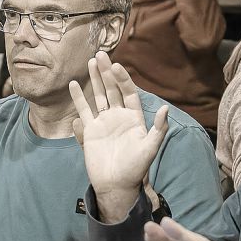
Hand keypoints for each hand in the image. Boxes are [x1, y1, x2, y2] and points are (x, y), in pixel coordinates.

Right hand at [69, 51, 167, 220]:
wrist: (116, 185)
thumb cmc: (135, 169)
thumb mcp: (150, 149)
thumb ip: (158, 130)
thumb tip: (166, 109)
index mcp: (134, 118)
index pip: (128, 92)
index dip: (123, 79)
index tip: (115, 66)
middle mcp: (119, 116)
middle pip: (112, 89)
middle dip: (106, 72)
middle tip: (100, 55)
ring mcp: (104, 122)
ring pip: (98, 96)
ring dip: (95, 80)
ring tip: (91, 62)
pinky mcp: (90, 130)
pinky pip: (84, 110)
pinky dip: (78, 97)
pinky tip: (74, 84)